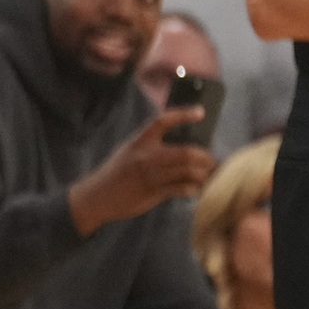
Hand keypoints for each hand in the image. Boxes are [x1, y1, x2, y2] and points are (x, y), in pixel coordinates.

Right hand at [68, 108, 216, 233]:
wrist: (98, 196)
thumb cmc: (117, 173)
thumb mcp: (129, 152)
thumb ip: (150, 147)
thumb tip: (185, 145)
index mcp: (138, 142)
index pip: (162, 121)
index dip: (182, 115)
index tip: (200, 112)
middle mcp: (145, 157)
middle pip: (186, 152)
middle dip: (205, 157)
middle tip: (210, 160)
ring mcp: (149, 175)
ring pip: (188, 171)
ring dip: (202, 174)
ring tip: (205, 175)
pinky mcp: (153, 192)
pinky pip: (182, 188)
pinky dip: (192, 188)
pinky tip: (193, 188)